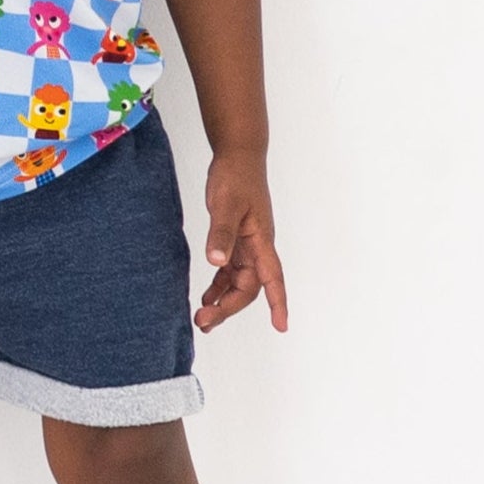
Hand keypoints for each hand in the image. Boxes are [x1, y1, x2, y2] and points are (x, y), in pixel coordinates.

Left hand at [196, 152, 287, 331]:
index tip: (281, 325)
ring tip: (202, 319)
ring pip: (238, 282)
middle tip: (203, 323)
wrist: (238, 157)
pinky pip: (230, 270)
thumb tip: (216, 262)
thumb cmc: (235, 178)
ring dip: (222, 301)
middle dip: (229, 308)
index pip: (272, 278)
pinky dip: (219, 285)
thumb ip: (221, 233)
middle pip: (248, 287)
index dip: (277, 302)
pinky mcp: (236, 240)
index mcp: (261, 241)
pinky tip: (206, 296)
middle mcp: (257, 248)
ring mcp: (247, 245)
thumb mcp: (225, 205)